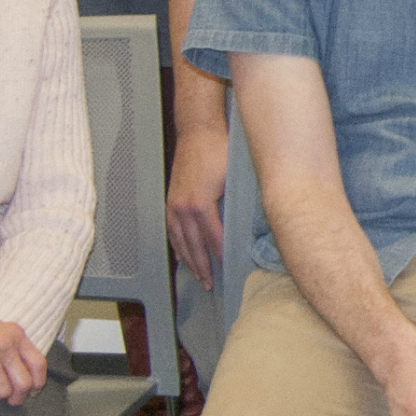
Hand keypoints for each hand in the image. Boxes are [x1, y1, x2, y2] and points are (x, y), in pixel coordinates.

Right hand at [0, 307, 46, 403]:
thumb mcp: (0, 329)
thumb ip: (17, 346)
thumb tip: (32, 372)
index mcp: (15, 335)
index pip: (38, 364)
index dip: (38, 382)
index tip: (34, 391)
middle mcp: (3, 346)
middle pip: (23, 383)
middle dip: (20, 396)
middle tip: (14, 400)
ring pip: (3, 392)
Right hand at [167, 124, 228, 288]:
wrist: (198, 129)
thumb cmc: (219, 150)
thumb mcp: (232, 180)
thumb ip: (234, 206)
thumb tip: (245, 227)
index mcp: (200, 205)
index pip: (214, 239)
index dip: (222, 256)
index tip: (230, 271)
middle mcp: (183, 208)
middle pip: (194, 246)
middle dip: (203, 267)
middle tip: (211, 285)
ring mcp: (174, 204)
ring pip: (180, 241)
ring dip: (189, 261)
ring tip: (198, 277)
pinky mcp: (171, 199)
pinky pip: (172, 229)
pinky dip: (177, 245)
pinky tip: (182, 255)